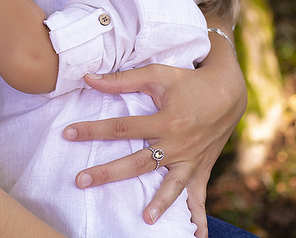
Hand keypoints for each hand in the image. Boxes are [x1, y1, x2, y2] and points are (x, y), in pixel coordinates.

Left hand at [61, 59, 246, 233]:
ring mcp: (190, 160)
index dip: (93, 130)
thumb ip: (122, 80)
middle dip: (108, 173)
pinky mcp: (201, 169)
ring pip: (171, 185)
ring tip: (146, 218)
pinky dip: (199, 218)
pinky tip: (198, 237)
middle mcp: (177, 145)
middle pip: (138, 163)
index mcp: (165, 121)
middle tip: (81, 181)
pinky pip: (199, 197)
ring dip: (160, 203)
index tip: (68, 133)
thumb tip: (88, 78)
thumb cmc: (189, 81)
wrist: (228, 92)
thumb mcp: (157, 74)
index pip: (121, 128)